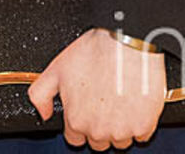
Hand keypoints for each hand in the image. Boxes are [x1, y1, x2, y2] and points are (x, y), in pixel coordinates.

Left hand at [26, 28, 165, 150]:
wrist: (126, 42)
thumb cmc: (94, 52)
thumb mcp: (56, 69)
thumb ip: (41, 95)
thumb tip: (42, 113)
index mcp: (76, 119)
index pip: (75, 138)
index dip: (79, 123)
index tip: (85, 111)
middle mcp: (98, 130)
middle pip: (98, 141)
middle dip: (99, 126)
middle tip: (103, 103)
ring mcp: (123, 130)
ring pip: (120, 141)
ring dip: (119, 127)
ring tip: (119, 102)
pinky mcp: (144, 126)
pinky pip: (141, 135)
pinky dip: (139, 124)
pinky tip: (133, 104)